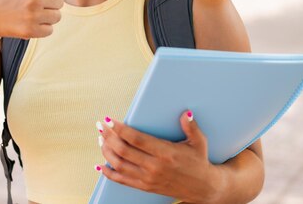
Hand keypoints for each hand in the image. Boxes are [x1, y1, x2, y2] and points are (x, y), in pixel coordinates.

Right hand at [0, 0, 66, 39]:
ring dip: (46, 17)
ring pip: (56, 17)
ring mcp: (33, 15)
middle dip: (49, 5)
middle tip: (30, 4)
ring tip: (28, 13)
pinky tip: (26, 23)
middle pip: (60, 4)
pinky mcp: (30, 30)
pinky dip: (41, 29)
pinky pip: (49, 30)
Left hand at [96, 112, 223, 203]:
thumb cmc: (199, 162)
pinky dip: (108, 173)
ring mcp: (148, 178)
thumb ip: (191, 127)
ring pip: (119, 164)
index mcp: (166, 153)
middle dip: (108, 137)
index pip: (137, 139)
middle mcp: (154, 167)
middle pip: (123, 151)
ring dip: (106, 151)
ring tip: (101, 139)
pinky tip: (100, 165)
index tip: (109, 119)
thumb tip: (186, 113)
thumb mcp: (199, 143)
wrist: (202, 188)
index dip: (120, 129)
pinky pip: (122, 180)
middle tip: (100, 126)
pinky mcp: (145, 187)